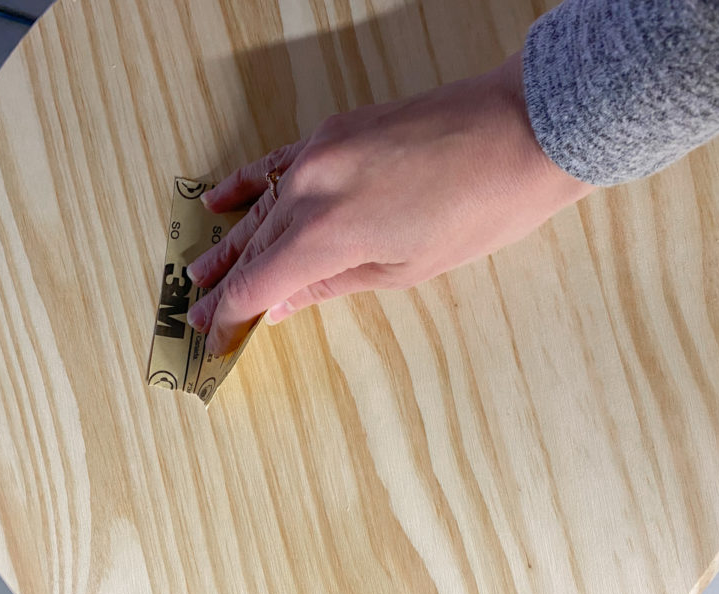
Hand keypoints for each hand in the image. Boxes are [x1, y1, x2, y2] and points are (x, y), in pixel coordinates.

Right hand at [186, 50, 595, 354]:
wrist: (522, 130)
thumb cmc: (479, 209)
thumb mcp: (405, 268)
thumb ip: (330, 285)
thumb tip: (280, 305)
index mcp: (327, 234)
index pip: (257, 283)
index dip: (232, 316)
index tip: (215, 339)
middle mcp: (310, 190)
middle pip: (252, 248)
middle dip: (225, 287)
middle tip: (197, 315)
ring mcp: (317, 154)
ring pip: (258, 208)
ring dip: (226, 242)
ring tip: (196, 273)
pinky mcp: (333, 131)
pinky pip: (274, 163)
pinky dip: (245, 184)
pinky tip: (218, 201)